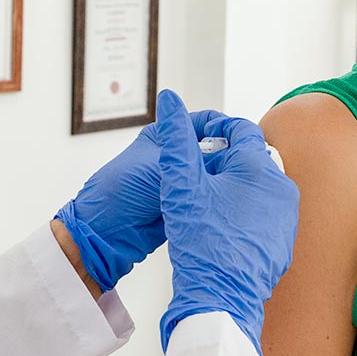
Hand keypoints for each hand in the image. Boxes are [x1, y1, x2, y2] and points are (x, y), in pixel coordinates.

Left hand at [54, 106, 235, 291]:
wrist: (104, 232)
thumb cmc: (121, 191)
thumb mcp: (162, 167)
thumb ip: (198, 161)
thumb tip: (235, 155)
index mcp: (165, 135)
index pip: (204, 122)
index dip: (224, 127)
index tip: (244, 137)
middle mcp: (175, 155)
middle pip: (213, 148)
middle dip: (231, 154)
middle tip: (251, 163)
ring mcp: (181, 180)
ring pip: (213, 173)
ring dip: (227, 177)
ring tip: (246, 182)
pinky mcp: (185, 203)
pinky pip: (208, 195)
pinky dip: (220, 196)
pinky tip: (234, 198)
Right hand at [157, 89, 298, 354]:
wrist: (221, 300)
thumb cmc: (201, 242)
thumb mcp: (181, 187)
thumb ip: (176, 139)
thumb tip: (170, 99)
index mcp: (261, 168)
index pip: (241, 130)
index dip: (215, 129)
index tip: (195, 139)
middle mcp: (283, 188)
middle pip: (250, 159)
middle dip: (223, 162)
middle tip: (195, 176)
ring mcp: (287, 217)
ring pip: (257, 188)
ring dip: (233, 188)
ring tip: (205, 203)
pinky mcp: (284, 241)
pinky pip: (263, 215)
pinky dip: (244, 214)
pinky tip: (221, 228)